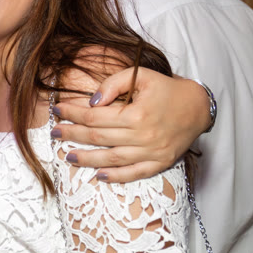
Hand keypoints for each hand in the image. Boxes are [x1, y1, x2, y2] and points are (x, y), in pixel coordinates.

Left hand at [51, 68, 209, 182]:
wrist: (199, 107)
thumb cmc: (166, 88)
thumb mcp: (141, 76)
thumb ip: (114, 84)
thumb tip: (92, 101)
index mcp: (137, 114)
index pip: (95, 117)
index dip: (73, 114)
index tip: (57, 110)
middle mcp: (144, 136)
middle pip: (98, 138)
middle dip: (72, 135)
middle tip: (54, 132)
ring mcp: (152, 152)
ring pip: (112, 159)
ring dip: (87, 159)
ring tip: (67, 156)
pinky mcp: (161, 163)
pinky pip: (135, 173)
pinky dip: (116, 177)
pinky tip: (98, 175)